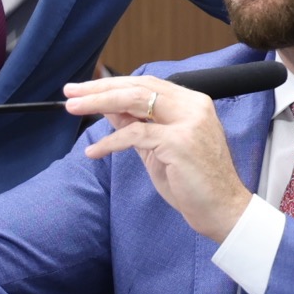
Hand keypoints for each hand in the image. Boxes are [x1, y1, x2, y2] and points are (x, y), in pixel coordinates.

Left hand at [68, 76, 254, 243]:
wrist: (222, 210)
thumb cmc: (194, 183)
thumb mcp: (158, 148)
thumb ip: (136, 125)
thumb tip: (108, 109)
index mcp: (192, 103)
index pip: (146, 83)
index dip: (112, 84)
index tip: (84, 89)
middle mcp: (193, 106)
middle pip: (138, 86)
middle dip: (99, 89)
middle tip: (70, 93)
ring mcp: (188, 121)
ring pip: (134, 101)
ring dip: (99, 103)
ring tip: (73, 108)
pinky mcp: (179, 142)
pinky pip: (135, 134)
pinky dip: (110, 142)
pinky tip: (93, 151)